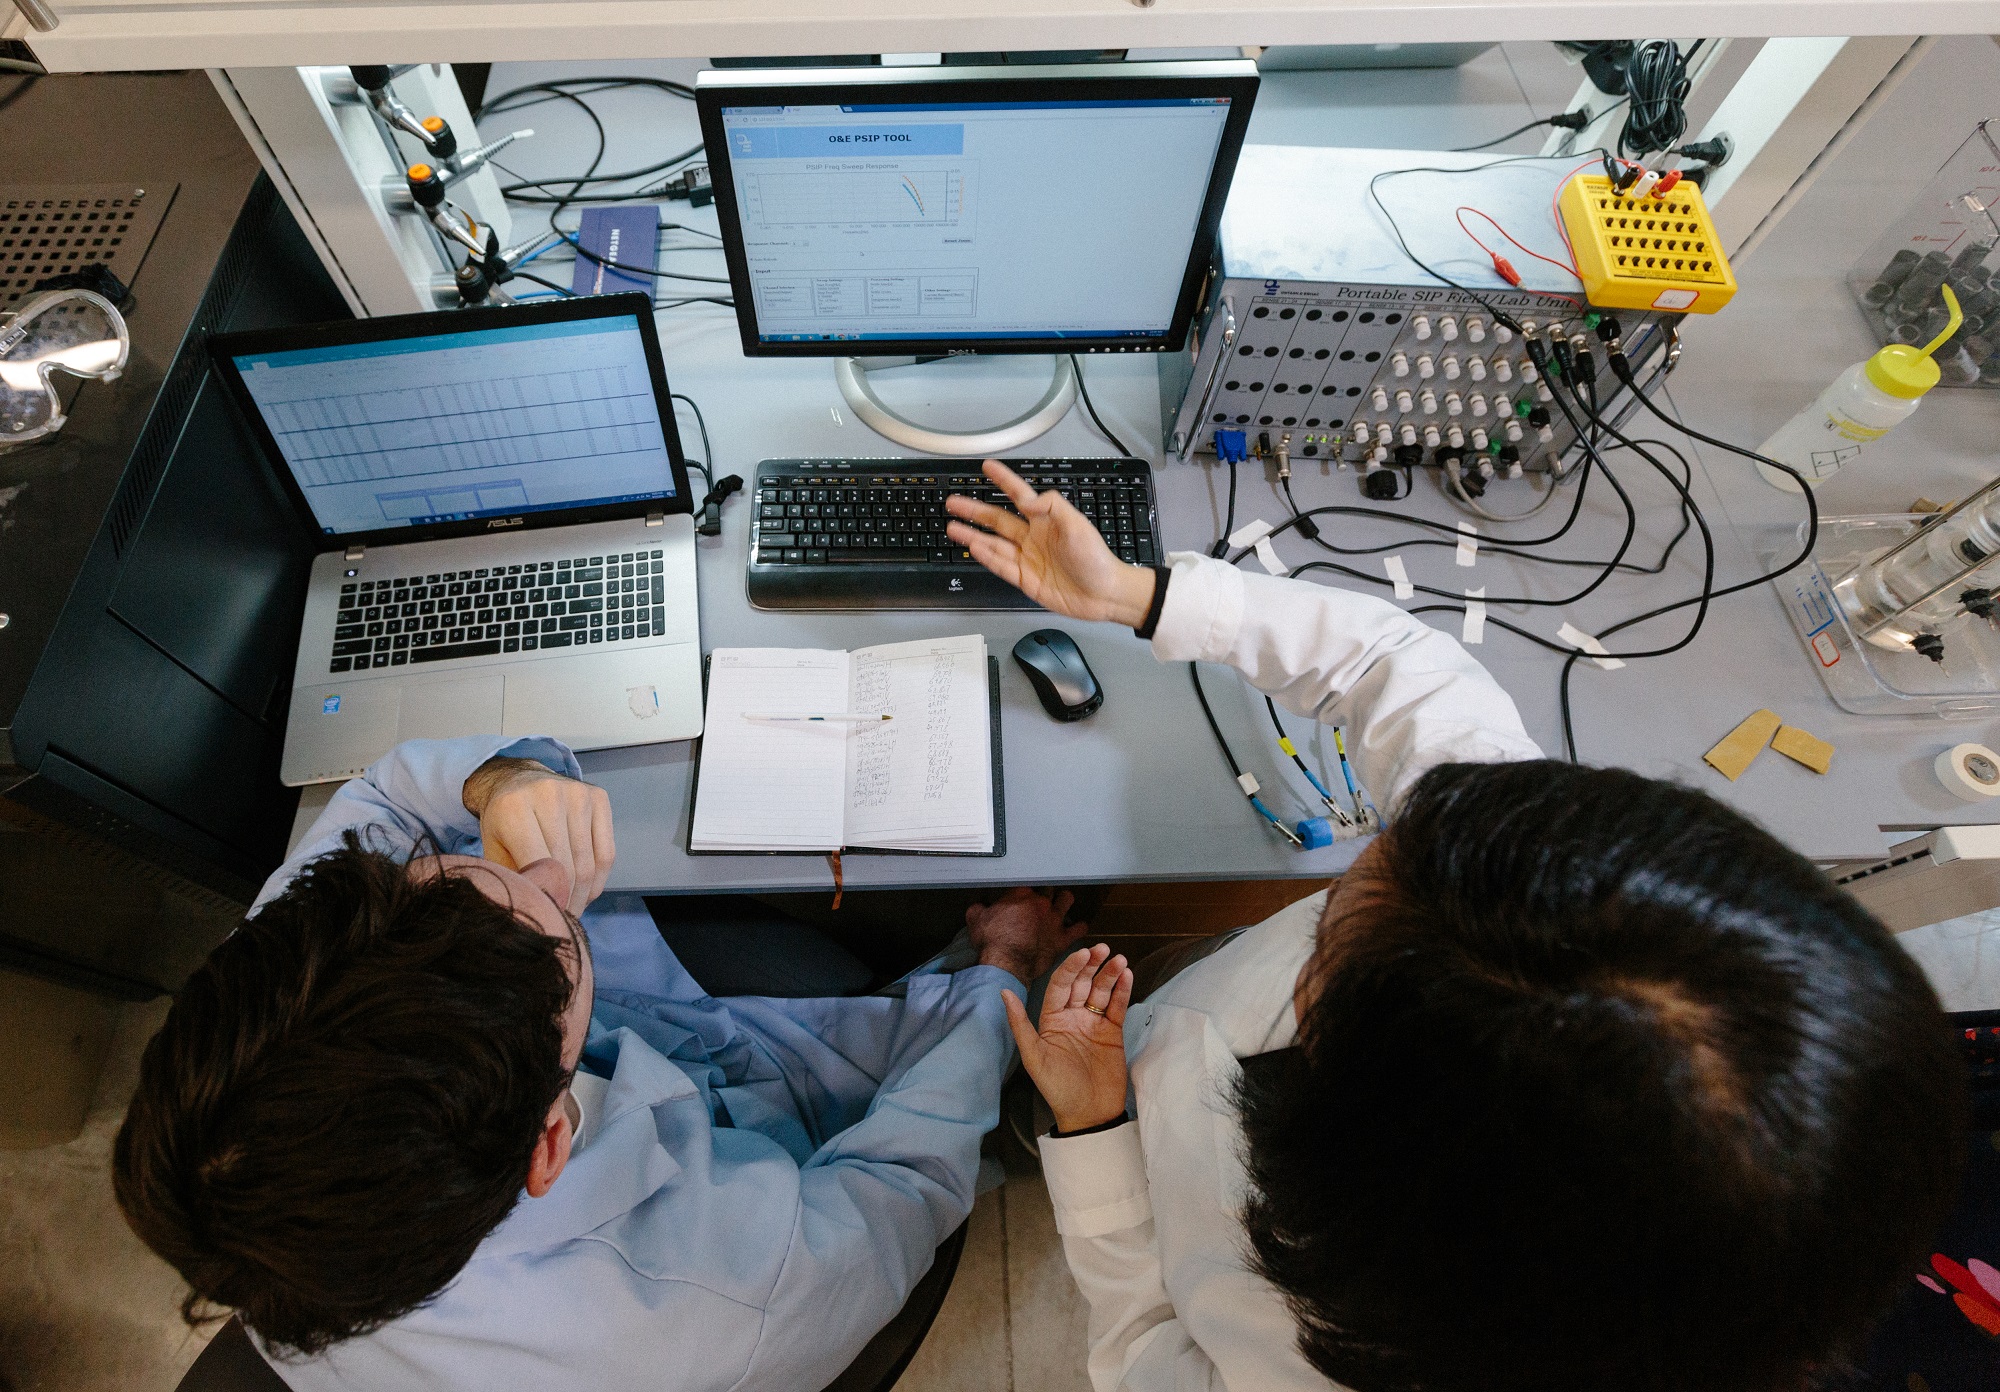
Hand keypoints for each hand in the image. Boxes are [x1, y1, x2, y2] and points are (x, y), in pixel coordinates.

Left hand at [462, 757, 614, 915]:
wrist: (517, 780)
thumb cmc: (504, 823)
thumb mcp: (494, 850)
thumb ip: (512, 878)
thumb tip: (535, 913)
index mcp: (514, 809)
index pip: (540, 866)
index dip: (547, 898)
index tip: (547, 919)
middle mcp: (548, 795)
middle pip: (568, 868)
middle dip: (567, 902)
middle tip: (561, 921)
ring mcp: (577, 794)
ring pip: (589, 864)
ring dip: (583, 896)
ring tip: (573, 909)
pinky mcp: (598, 798)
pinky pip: (606, 853)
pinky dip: (598, 880)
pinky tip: (586, 891)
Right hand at [945, 460, 1157, 625]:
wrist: (1104, 595)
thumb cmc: (1097, 560)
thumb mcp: (1079, 526)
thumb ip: (1054, 507)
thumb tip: (1030, 499)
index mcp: (1047, 521)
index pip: (1020, 495)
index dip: (1004, 480)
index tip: (988, 467)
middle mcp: (1034, 537)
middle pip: (998, 520)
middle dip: (974, 510)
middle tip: (954, 501)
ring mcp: (1028, 559)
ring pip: (993, 543)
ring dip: (972, 534)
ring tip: (952, 526)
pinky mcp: (1026, 579)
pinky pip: (1001, 565)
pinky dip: (986, 557)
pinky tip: (973, 547)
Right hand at [966, 887, 1083, 982]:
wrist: (1005, 963)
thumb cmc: (991, 941)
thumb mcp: (975, 919)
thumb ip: (978, 907)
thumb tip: (978, 904)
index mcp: (1021, 893)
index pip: (1027, 882)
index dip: (1024, 888)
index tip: (1021, 894)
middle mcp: (1040, 902)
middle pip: (1048, 887)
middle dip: (1045, 891)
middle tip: (1042, 897)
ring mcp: (1053, 919)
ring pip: (1067, 899)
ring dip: (1064, 900)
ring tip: (1062, 903)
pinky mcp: (1062, 938)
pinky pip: (1079, 928)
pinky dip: (1079, 927)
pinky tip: (1078, 927)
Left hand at [1003, 945, 1132, 1133]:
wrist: (1088, 1113)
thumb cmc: (1057, 1087)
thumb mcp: (1034, 1057)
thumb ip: (1020, 1024)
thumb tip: (1003, 992)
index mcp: (1052, 1019)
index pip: (1061, 985)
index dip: (1071, 968)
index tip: (1084, 953)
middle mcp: (1073, 1016)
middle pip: (1083, 983)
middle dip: (1092, 965)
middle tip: (1104, 949)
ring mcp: (1094, 1023)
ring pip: (1102, 991)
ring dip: (1110, 974)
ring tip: (1119, 960)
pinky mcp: (1113, 1032)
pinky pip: (1117, 1007)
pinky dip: (1123, 991)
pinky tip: (1127, 975)